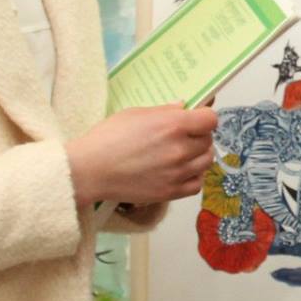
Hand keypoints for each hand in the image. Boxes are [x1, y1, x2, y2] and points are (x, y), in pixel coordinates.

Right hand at [67, 105, 217, 206]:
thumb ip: (164, 111)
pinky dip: (193, 176)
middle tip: (185, 136)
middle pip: (208, 140)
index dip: (204, 118)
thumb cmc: (108, 137)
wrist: (90, 170)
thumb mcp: (135, 114)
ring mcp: (177, 173)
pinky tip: (181, 171)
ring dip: (199, 155)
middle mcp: (180, 149)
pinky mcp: (171, 192)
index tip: (196, 119)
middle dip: (199, 136)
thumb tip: (183, 108)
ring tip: (183, 153)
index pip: (210, 119)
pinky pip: (197, 184)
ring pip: (206, 162)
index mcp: (172, 125)